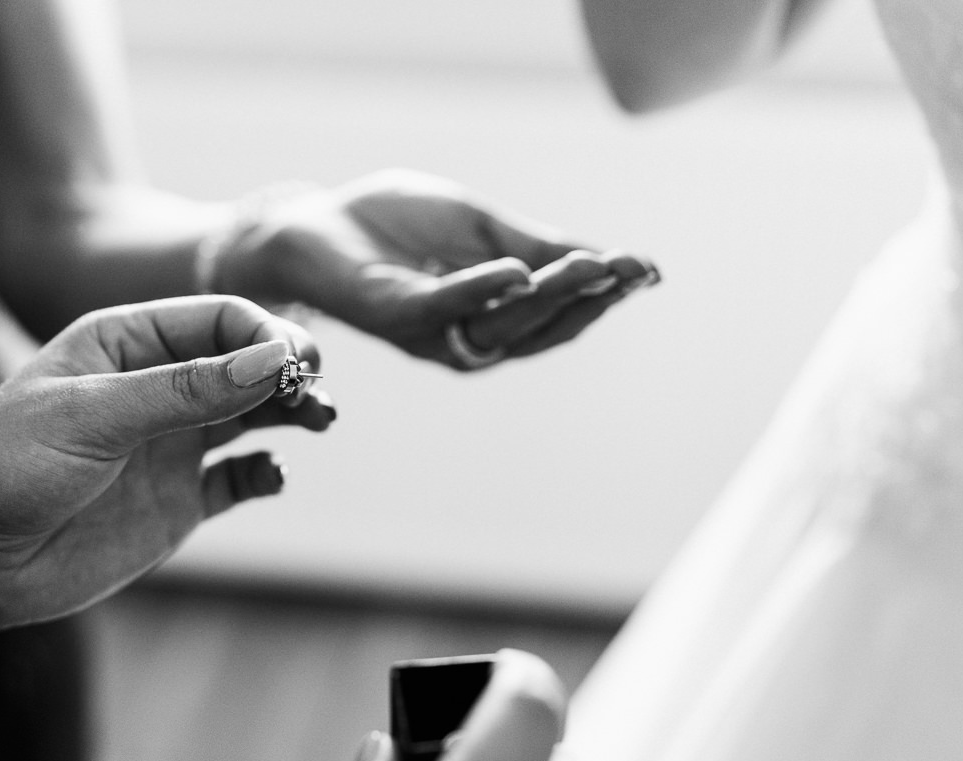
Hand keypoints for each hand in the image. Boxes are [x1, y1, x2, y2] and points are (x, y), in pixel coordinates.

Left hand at [0, 295, 333, 648]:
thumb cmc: (4, 467)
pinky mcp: (178, 501)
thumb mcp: (90, 416)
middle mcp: (155, 386)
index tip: (291, 359)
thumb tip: (272, 360)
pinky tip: (274, 474)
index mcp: (124, 341)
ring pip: (253, 414)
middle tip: (315, 387)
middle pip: (244, 361)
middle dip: (287, 367)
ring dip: (291, 412)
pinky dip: (267, 472)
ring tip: (321, 419)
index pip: (216, 317)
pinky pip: (241, 478)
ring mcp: (169, 444)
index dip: (261, 332)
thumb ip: (183, 391)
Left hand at [218, 169, 657, 368]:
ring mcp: (429, 331)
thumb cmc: (393, 226)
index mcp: (491, 313)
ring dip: (548, 296)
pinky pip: (441, 308)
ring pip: (500, 324)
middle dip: (588, 298)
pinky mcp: (391, 315)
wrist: (315, 223)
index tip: (647, 270)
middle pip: (538, 325)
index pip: (555, 311)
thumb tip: (604, 257)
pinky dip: (479, 291)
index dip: (602, 293)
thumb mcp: (478, 227)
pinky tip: (515, 272)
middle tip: (630, 270)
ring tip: (593, 265)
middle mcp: (465, 335)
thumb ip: (531, 243)